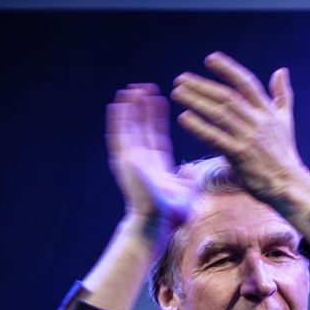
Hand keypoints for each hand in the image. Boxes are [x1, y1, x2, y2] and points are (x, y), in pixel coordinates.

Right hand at [106, 83, 195, 225]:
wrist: (157, 222)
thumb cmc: (173, 213)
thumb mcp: (186, 191)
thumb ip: (188, 177)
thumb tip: (191, 169)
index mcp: (156, 164)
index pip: (156, 134)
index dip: (156, 116)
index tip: (159, 99)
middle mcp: (141, 159)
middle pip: (141, 127)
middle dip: (142, 107)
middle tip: (144, 86)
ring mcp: (131, 159)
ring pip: (129, 127)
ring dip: (130, 108)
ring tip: (133, 88)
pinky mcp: (124, 160)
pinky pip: (119, 135)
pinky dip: (118, 119)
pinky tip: (119, 103)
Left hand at [171, 53, 309, 214]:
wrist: (288, 183)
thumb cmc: (284, 152)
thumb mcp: (286, 120)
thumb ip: (282, 94)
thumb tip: (281, 70)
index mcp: (267, 111)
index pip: (246, 83)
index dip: (228, 69)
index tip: (210, 59)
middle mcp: (258, 121)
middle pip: (227, 97)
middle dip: (203, 85)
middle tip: (180, 78)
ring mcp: (248, 138)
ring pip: (219, 114)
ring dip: (196, 101)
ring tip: (177, 92)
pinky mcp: (240, 155)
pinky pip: (216, 138)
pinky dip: (199, 127)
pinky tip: (184, 118)